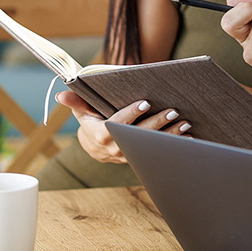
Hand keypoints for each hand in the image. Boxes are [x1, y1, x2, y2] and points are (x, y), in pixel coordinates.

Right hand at [55, 91, 190, 163]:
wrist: (94, 145)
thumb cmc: (90, 120)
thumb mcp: (82, 110)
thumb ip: (76, 101)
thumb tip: (62, 93)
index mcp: (100, 136)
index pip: (117, 125)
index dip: (131, 114)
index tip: (145, 102)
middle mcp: (115, 149)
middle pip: (138, 136)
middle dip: (156, 124)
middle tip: (173, 111)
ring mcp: (129, 155)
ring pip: (151, 145)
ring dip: (170, 135)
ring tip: (185, 123)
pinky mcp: (139, 157)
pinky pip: (157, 151)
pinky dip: (173, 144)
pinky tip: (189, 137)